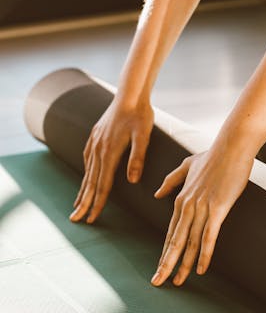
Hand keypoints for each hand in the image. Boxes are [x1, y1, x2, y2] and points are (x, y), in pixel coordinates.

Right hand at [70, 96, 153, 223]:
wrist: (130, 93)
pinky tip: (85, 176)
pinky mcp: (96, 135)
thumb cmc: (140, 114)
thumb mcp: (144, 136)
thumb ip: (137, 158)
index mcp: (110, 152)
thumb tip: (133, 181)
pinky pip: (88, 157)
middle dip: (83, 202)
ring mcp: (95, 141)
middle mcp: (99, 149)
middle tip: (75, 219)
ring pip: (87, 171)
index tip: (91, 218)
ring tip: (77, 204)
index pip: (103, 184)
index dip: (97, 202)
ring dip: (82, 189)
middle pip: (90, 182)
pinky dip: (85, 171)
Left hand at [150, 141, 254, 286]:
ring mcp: (202, 208)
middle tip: (157, 283)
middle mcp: (188, 206)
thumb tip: (157, 194)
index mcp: (181, 198)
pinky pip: (209, 236)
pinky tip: (200, 269)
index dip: (165, 251)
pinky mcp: (218, 208)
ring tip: (177, 282)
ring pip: (189, 242)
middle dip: (166, 264)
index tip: (159, 267)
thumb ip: (171, 181)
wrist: (231, 146)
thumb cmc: (213, 155)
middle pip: (175, 241)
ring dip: (183, 264)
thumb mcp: (187, 166)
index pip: (170, 231)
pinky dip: (203, 254)